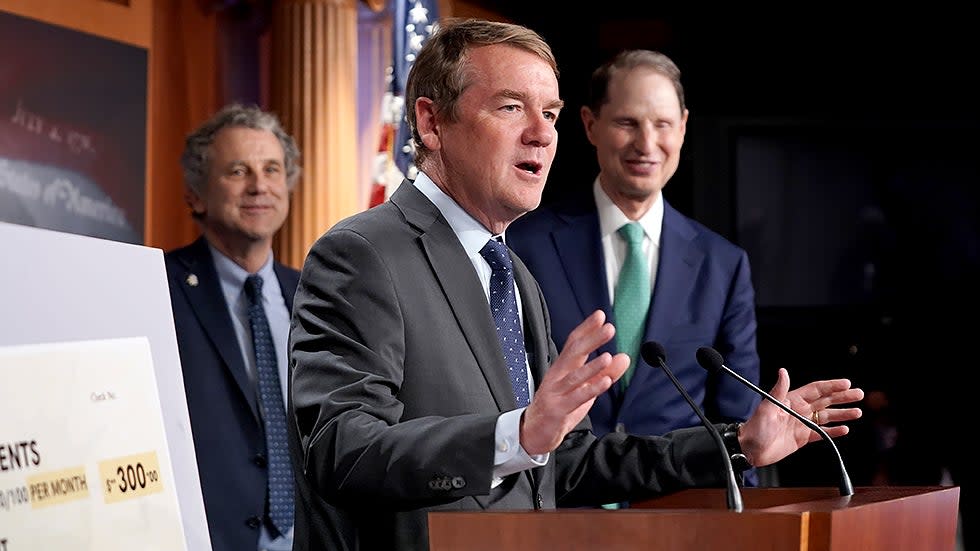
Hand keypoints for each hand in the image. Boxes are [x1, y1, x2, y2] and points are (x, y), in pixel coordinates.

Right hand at [519, 310, 628, 455]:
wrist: (533, 432)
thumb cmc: (559, 406)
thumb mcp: (585, 388)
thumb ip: (604, 373)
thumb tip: (624, 357)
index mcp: (562, 368)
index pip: (574, 343)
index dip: (586, 328)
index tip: (600, 316)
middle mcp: (558, 376)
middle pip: (574, 353)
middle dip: (591, 339)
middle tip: (608, 328)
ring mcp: (556, 392)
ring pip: (575, 376)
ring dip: (592, 366)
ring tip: (607, 356)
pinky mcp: (558, 409)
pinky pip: (576, 398)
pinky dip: (591, 389)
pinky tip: (605, 382)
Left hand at [738, 368, 863, 466]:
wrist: (749, 450)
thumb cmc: (755, 428)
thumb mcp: (767, 408)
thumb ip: (778, 391)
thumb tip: (783, 371)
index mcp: (792, 400)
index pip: (816, 390)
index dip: (832, 386)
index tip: (847, 383)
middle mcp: (799, 410)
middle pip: (826, 401)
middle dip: (843, 397)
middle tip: (859, 394)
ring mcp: (802, 424)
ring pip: (826, 417)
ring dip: (842, 414)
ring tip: (858, 412)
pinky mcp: (802, 438)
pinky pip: (821, 433)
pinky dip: (833, 431)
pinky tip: (845, 430)